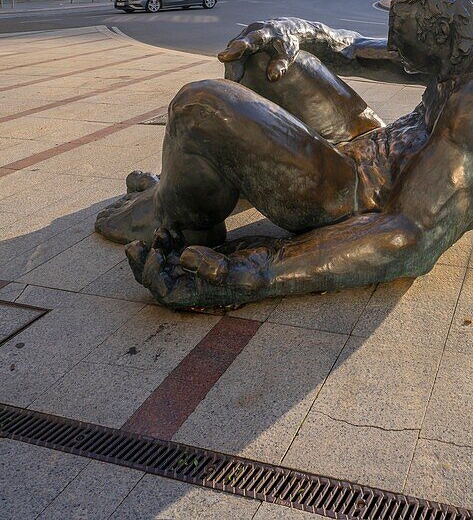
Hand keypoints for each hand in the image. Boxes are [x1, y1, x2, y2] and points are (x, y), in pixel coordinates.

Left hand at [125, 229, 265, 310]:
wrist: (285, 260)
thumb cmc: (266, 270)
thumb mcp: (242, 272)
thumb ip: (212, 268)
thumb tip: (182, 257)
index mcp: (200, 295)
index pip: (163, 291)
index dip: (150, 274)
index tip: (154, 250)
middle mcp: (197, 286)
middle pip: (159, 280)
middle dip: (143, 264)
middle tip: (135, 244)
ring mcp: (202, 271)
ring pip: (168, 265)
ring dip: (157, 251)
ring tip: (159, 232)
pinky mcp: (209, 257)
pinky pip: (181, 253)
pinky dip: (172, 242)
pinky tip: (172, 228)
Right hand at [218, 20, 298, 80]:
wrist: (286, 29)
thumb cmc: (287, 44)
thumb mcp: (288, 54)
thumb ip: (280, 65)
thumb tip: (272, 78)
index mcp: (264, 32)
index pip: (250, 40)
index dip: (237, 48)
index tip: (224, 57)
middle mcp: (251, 31)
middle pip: (235, 47)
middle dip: (231, 64)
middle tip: (230, 82)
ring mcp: (243, 34)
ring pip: (231, 50)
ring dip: (230, 67)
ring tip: (231, 83)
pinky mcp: (239, 40)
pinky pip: (232, 52)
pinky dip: (232, 65)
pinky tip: (232, 77)